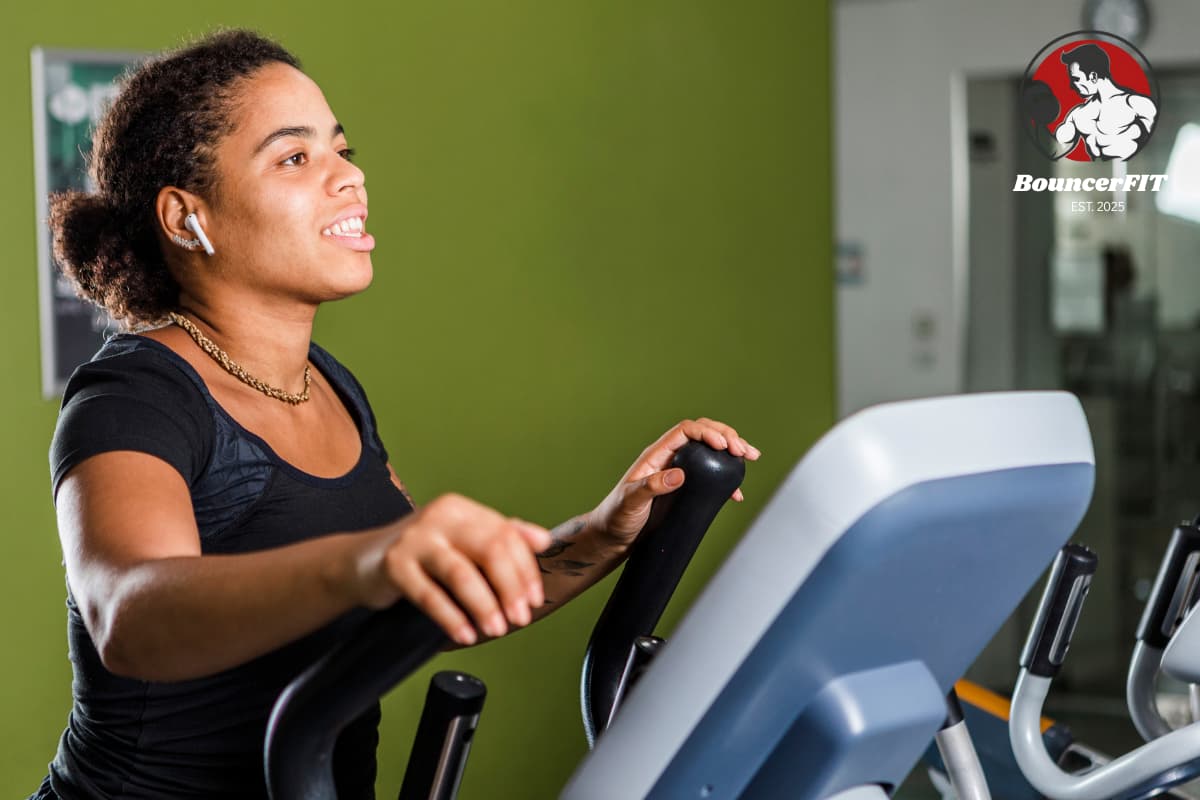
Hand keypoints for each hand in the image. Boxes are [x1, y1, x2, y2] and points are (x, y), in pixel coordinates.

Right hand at [355, 494, 551, 645]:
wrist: (363, 561)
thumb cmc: (421, 553)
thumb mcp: (461, 539)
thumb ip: (500, 537)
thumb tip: (543, 540)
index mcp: (462, 510)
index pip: (506, 535)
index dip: (525, 569)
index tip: (534, 598)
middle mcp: (440, 517)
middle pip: (490, 549)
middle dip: (511, 587)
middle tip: (520, 617)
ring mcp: (415, 539)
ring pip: (462, 573)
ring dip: (484, 606)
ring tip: (496, 629)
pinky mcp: (394, 565)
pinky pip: (429, 595)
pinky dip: (451, 618)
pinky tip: (465, 634)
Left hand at [590, 418, 760, 544]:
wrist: (610, 537)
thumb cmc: (614, 518)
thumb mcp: (630, 502)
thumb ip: (651, 487)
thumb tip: (679, 474)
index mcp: (655, 455)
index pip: (686, 431)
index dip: (708, 433)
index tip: (725, 446)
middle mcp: (667, 459)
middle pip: (701, 436)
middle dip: (727, 438)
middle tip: (746, 451)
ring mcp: (676, 473)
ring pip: (708, 453)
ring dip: (730, 452)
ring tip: (750, 458)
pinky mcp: (681, 490)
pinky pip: (707, 476)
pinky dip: (724, 478)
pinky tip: (735, 491)